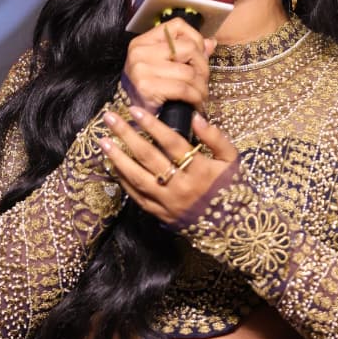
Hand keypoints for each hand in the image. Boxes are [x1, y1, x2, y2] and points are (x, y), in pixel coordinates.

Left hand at [99, 105, 238, 227]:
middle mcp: (181, 186)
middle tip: (110, 119)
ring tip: (104, 142)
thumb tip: (196, 117)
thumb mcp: (231, 160)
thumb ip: (215, 138)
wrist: (232, 228)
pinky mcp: (161, 215)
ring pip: (137, 178)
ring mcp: (168, 202)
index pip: (172, 142)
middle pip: (149, 157)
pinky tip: (113, 167)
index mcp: (200, 170)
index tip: (135, 110)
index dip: (152, 125)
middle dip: (127, 136)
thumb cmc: (232, 188)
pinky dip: (124, 181)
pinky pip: (137, 197)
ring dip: (118, 159)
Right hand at [123, 20, 215, 114]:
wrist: (133, 116)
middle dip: (203, 67)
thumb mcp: (164, 66)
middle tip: (203, 81)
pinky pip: (183, 88)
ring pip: (189, 72)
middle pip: (189, 48)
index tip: (200, 56)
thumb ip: (186, 52)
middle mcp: (140, 51)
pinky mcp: (147, 87)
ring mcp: (142, 69)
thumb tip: (210, 43)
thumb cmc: (149, 90)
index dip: (196, 39)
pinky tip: (196, 102)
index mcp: (143, 41)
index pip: (177, 26)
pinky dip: (195, 97)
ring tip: (201, 95)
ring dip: (201, 86)